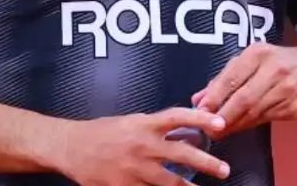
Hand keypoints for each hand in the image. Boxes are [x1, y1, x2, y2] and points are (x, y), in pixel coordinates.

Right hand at [54, 107, 230, 184]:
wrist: (71, 147)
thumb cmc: (101, 132)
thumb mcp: (130, 121)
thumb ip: (155, 127)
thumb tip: (183, 132)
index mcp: (144, 124)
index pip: (178, 117)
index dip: (202, 118)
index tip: (222, 122)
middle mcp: (143, 145)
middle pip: (182, 154)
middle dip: (207, 164)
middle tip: (224, 170)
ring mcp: (134, 169)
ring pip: (170, 182)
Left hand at [193, 43, 296, 136]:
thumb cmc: (275, 62)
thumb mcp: (251, 60)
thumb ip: (224, 78)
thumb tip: (198, 98)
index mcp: (260, 53)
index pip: (233, 77)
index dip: (215, 96)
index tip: (200, 109)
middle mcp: (275, 70)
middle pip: (244, 99)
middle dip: (223, 115)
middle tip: (208, 127)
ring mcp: (287, 91)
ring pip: (254, 113)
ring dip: (233, 124)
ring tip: (218, 130)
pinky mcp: (293, 108)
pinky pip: (264, 119)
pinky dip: (248, 125)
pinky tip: (238, 126)